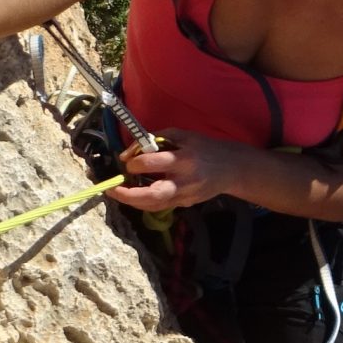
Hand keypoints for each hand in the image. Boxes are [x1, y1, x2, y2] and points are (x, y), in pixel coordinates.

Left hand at [107, 130, 246, 210]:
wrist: (232, 169)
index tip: (126, 160)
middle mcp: (184, 181)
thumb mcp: (184, 135)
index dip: (134, 162)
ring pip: (153, 206)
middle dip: (127, 194)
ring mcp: (185, 196)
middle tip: (111, 189)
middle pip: (152, 195)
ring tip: (116, 193)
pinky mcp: (185, 204)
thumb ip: (157, 139)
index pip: (152, 163)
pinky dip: (143, 202)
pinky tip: (133, 196)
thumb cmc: (205, 147)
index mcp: (184, 159)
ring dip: (131, 201)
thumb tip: (130, 152)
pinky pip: (159, 207)